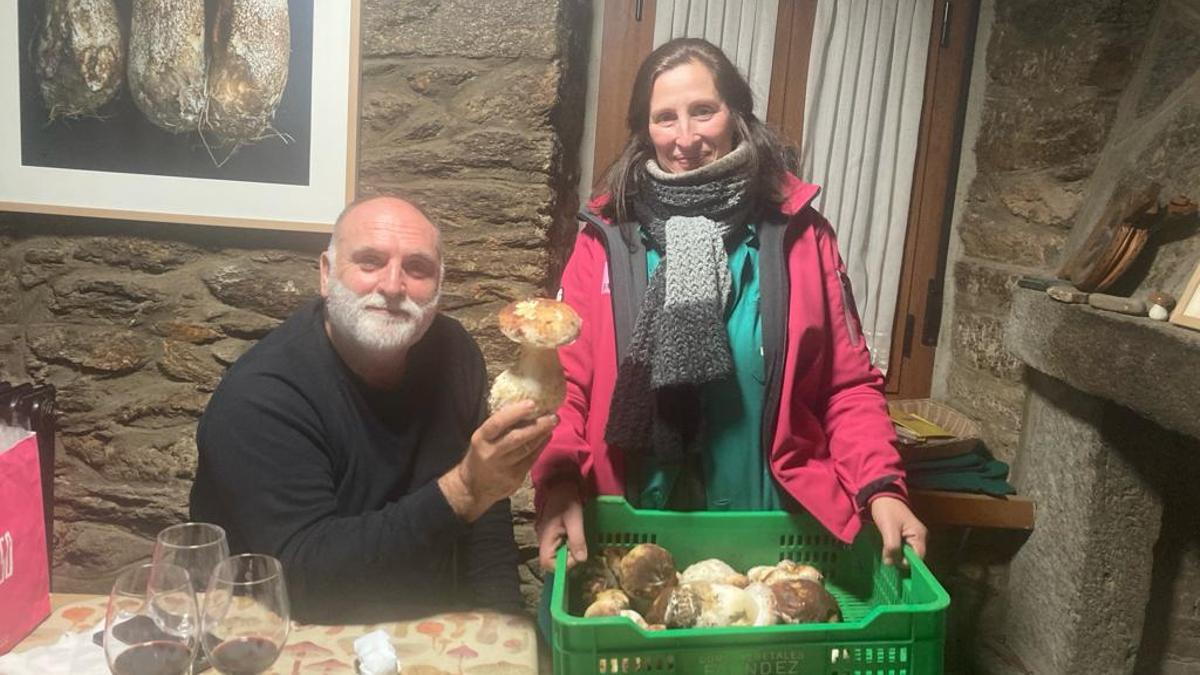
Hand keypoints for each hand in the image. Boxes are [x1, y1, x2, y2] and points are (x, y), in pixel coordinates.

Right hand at [439, 400, 555, 521]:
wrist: (472, 488)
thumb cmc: (481, 455)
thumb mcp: (483, 439)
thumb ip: (499, 427)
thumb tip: (524, 408)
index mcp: (481, 438)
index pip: (497, 423)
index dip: (515, 412)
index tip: (532, 403)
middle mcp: (491, 453)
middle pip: (517, 437)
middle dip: (537, 425)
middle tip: (553, 415)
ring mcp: (503, 467)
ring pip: (527, 448)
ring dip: (542, 434)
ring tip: (553, 422)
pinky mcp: (514, 479)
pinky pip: (531, 460)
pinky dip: (541, 447)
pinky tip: (547, 437)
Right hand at [536, 481, 586, 571]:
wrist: (560, 484)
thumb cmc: (566, 500)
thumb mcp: (575, 520)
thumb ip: (577, 540)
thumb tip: (582, 560)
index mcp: (545, 538)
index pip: (548, 564)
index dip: (563, 565)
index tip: (576, 554)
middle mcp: (543, 540)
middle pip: (553, 561)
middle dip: (568, 557)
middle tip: (579, 543)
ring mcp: (546, 537)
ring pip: (557, 553)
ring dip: (569, 550)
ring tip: (577, 535)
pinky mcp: (552, 533)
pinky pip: (559, 545)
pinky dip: (568, 543)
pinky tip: (574, 532)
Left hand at [869, 496, 926, 567]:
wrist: (881, 495)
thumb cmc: (887, 511)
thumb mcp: (889, 529)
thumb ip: (892, 547)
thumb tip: (890, 563)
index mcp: (920, 535)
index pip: (918, 558)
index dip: (906, 563)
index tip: (893, 562)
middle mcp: (920, 537)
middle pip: (913, 557)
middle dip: (900, 559)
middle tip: (887, 555)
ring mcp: (914, 537)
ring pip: (906, 554)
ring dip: (896, 555)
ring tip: (886, 551)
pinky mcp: (906, 536)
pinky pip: (902, 549)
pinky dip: (895, 550)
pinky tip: (887, 548)